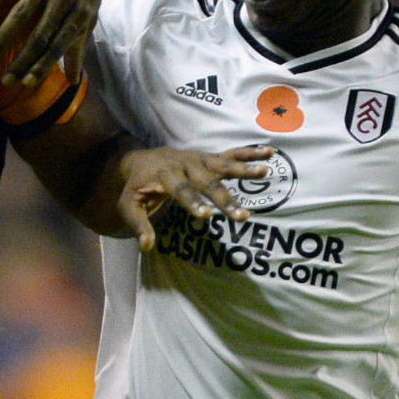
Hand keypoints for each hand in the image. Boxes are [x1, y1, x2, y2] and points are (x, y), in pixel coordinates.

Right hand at [0, 0, 104, 88]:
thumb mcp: (90, 14)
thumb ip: (78, 45)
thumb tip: (73, 80)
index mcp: (80, 12)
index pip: (59, 45)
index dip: (43, 65)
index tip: (28, 83)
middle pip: (40, 34)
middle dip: (22, 59)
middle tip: (6, 80)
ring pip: (23, 12)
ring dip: (5, 36)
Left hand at [119, 146, 272, 250]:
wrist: (142, 159)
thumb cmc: (137, 187)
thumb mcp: (129, 205)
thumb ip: (138, 224)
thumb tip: (147, 245)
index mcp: (164, 174)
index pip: (180, 189)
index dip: (192, 202)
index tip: (206, 216)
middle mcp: (185, 163)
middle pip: (207, 181)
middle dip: (224, 198)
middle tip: (241, 215)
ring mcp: (200, 159)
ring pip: (223, 165)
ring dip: (244, 170)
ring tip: (264, 172)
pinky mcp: (209, 158)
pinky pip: (232, 154)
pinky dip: (251, 152)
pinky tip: (270, 153)